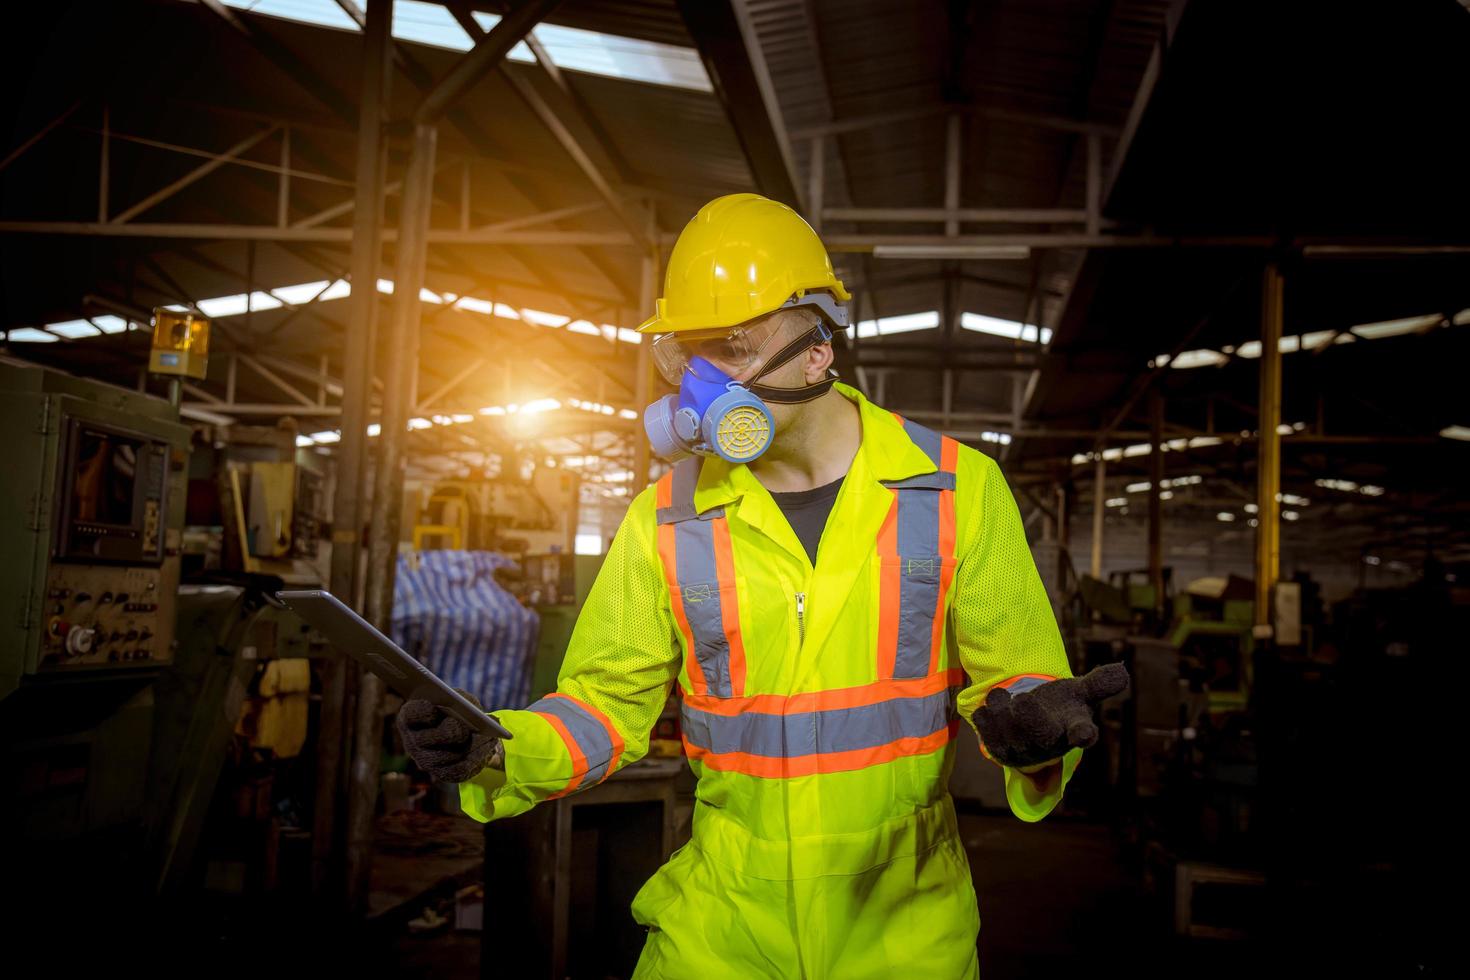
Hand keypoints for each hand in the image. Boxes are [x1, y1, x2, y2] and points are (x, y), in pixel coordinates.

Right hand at [395, 688, 501, 782]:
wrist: (468, 730)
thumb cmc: (460, 709)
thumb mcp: (461, 699)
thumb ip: (463, 700)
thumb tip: (473, 713)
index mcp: (412, 717)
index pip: (411, 714)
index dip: (421, 713)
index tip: (433, 708)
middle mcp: (413, 741)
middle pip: (426, 740)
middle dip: (447, 733)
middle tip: (463, 729)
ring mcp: (425, 760)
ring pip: (446, 756)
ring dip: (469, 746)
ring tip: (489, 737)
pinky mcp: (442, 773)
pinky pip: (459, 769)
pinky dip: (477, 757)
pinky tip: (490, 745)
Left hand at [975, 663, 1128, 768]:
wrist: (1033, 722)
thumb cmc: (1062, 706)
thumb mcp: (1080, 692)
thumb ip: (1099, 683)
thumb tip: (1122, 672)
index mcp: (1073, 729)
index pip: (1082, 735)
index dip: (1083, 734)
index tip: (1084, 733)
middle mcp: (1050, 746)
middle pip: (1041, 736)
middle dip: (1030, 718)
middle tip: (1023, 700)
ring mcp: (1024, 751)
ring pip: (1010, 735)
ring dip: (1002, 712)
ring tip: (1002, 696)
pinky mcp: (1000, 751)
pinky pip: (988, 735)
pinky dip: (986, 719)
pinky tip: (988, 708)